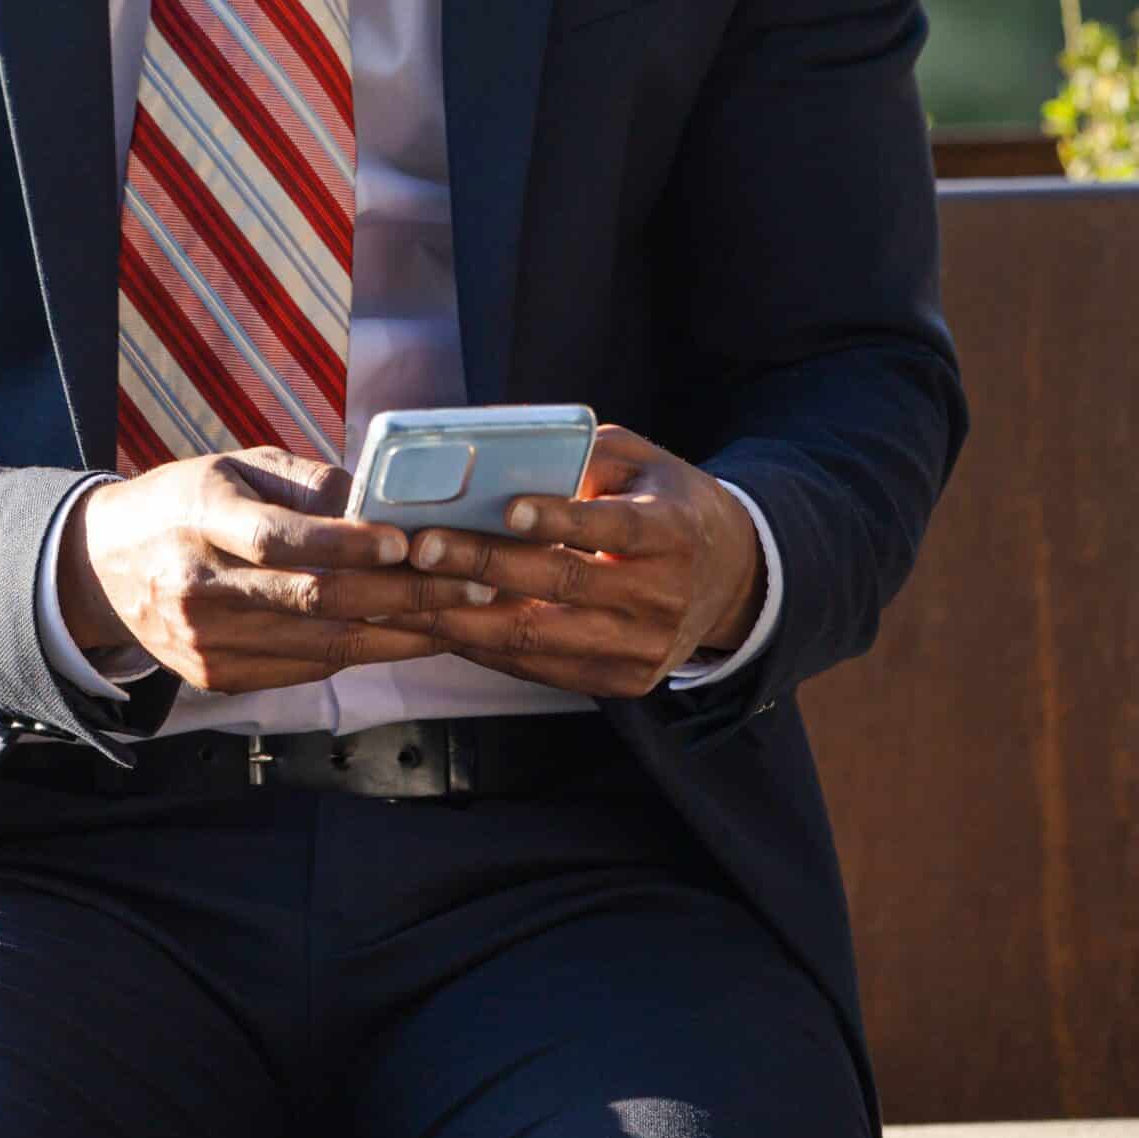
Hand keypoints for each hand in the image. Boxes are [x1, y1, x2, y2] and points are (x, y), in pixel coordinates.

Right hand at [59, 446, 496, 694]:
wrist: (103, 568)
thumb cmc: (186, 501)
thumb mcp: (236, 467)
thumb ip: (306, 484)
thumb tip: (383, 500)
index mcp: (201, 518)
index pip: (279, 539)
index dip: (345, 544)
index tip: (406, 542)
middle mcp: (200, 587)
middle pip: (314, 600)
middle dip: (403, 595)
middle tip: (472, 581)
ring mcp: (206, 642)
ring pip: (321, 646)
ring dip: (400, 634)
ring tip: (460, 614)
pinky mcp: (217, 678)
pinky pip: (305, 668)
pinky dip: (363, 654)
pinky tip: (410, 638)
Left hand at [374, 423, 765, 698]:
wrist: (731, 581)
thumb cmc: (668, 504)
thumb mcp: (645, 462)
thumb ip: (588, 454)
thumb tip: (508, 455)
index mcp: (673, 532)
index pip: (613, 529)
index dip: (561, 520)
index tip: (509, 507)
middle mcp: (662, 597)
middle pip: (562, 586)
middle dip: (484, 567)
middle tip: (420, 547)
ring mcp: (642, 650)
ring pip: (540, 638)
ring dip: (465, 619)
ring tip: (407, 595)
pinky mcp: (621, 683)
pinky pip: (540, 668)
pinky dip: (484, 647)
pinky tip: (438, 624)